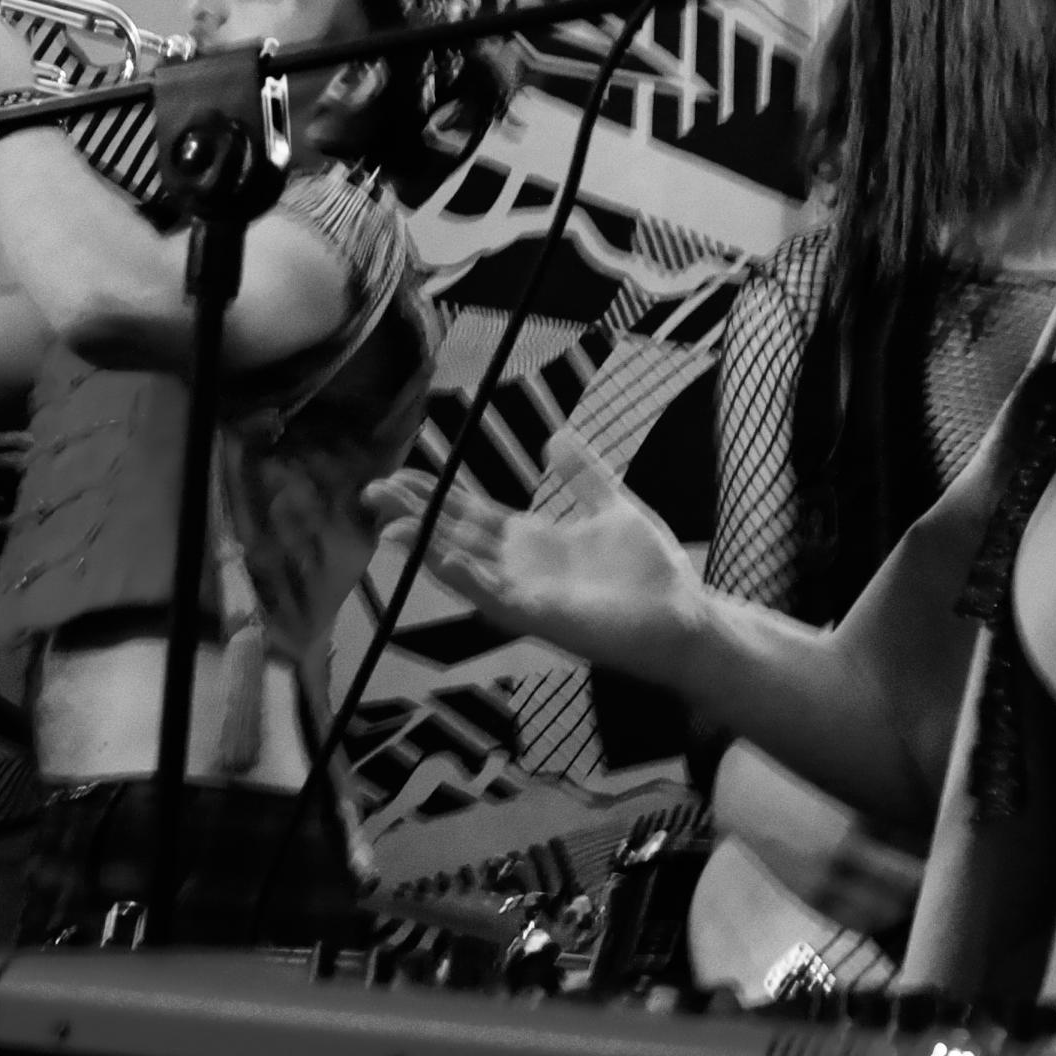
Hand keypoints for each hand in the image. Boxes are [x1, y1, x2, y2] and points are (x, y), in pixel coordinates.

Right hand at [367, 434, 704, 681]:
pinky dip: (469, 579)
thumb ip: (583, 475)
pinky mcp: (541, 618)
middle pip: (453, 535)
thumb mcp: (613, 507)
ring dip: (426, 548)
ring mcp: (525, 594)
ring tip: (390, 526)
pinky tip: (446, 558)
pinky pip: (495, 598)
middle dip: (414, 516)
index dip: (434, 494)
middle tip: (372, 492)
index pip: (470, 513)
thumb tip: (554, 436)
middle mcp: (518, 568)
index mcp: (532, 542)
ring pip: (463, 567)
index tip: (399, 475)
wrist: (683, 616)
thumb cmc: (651, 573)